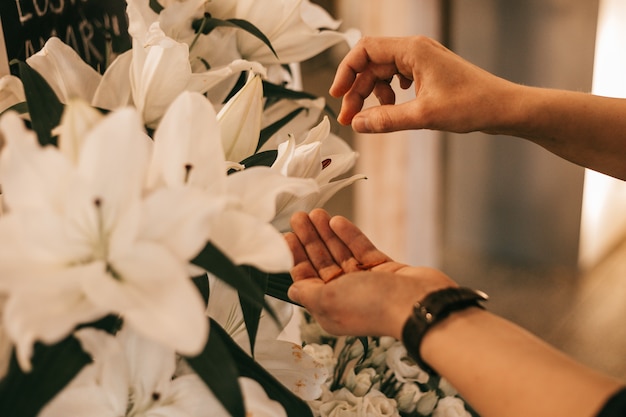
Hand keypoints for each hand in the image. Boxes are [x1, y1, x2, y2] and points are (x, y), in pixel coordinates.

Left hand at [285, 209, 455, 338]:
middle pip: (322, 263)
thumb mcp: (328, 300)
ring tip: (315, 212)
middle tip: (298, 217)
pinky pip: (361, 248)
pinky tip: (337, 221)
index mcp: (330, 309)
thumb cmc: (371, 306)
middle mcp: (346, 296)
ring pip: (341, 253)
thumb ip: (307, 293)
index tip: (287, 236)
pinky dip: (349, 235)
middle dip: (309, 240)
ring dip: (327, 233)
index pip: (307, 280)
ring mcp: (366, 282)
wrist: (417, 303)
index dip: (295, 258)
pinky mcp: (384, 269)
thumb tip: (292, 290)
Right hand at [329, 36, 515, 133]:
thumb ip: (386, 119)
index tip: (336, 95)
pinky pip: (397, 80)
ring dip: (371, 95)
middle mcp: (415, 50)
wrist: (503, 108)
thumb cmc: (472, 105)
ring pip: (383, 73)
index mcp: (413, 50)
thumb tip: (357, 125)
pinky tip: (391, 109)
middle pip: (371, 64)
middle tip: (350, 119)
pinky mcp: (427, 74)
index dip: (346, 71)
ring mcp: (422, 61)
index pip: (365, 50)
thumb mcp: (424, 115)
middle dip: (357, 90)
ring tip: (372, 118)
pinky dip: (388, 95)